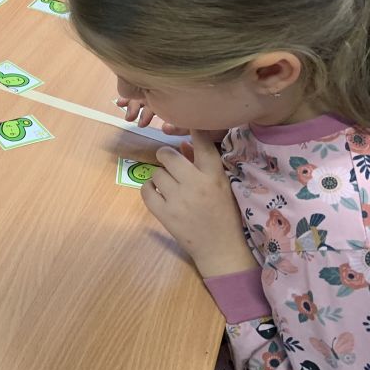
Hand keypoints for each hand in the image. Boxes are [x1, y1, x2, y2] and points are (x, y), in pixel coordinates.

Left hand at [141, 135, 257, 277]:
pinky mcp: (165, 214)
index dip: (193, 129)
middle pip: (167, 155)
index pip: (202, 144)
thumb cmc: (224, 214)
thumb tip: (181, 143)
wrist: (220, 249)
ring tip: (169, 187)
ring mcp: (178, 199)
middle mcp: (196, 184)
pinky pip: (145, 191)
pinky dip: (149, 190)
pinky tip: (158, 195)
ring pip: (156, 173)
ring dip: (159, 177)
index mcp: (214, 176)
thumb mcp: (221, 187)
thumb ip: (202, 164)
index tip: (187, 120)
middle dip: (166, 157)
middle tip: (170, 165)